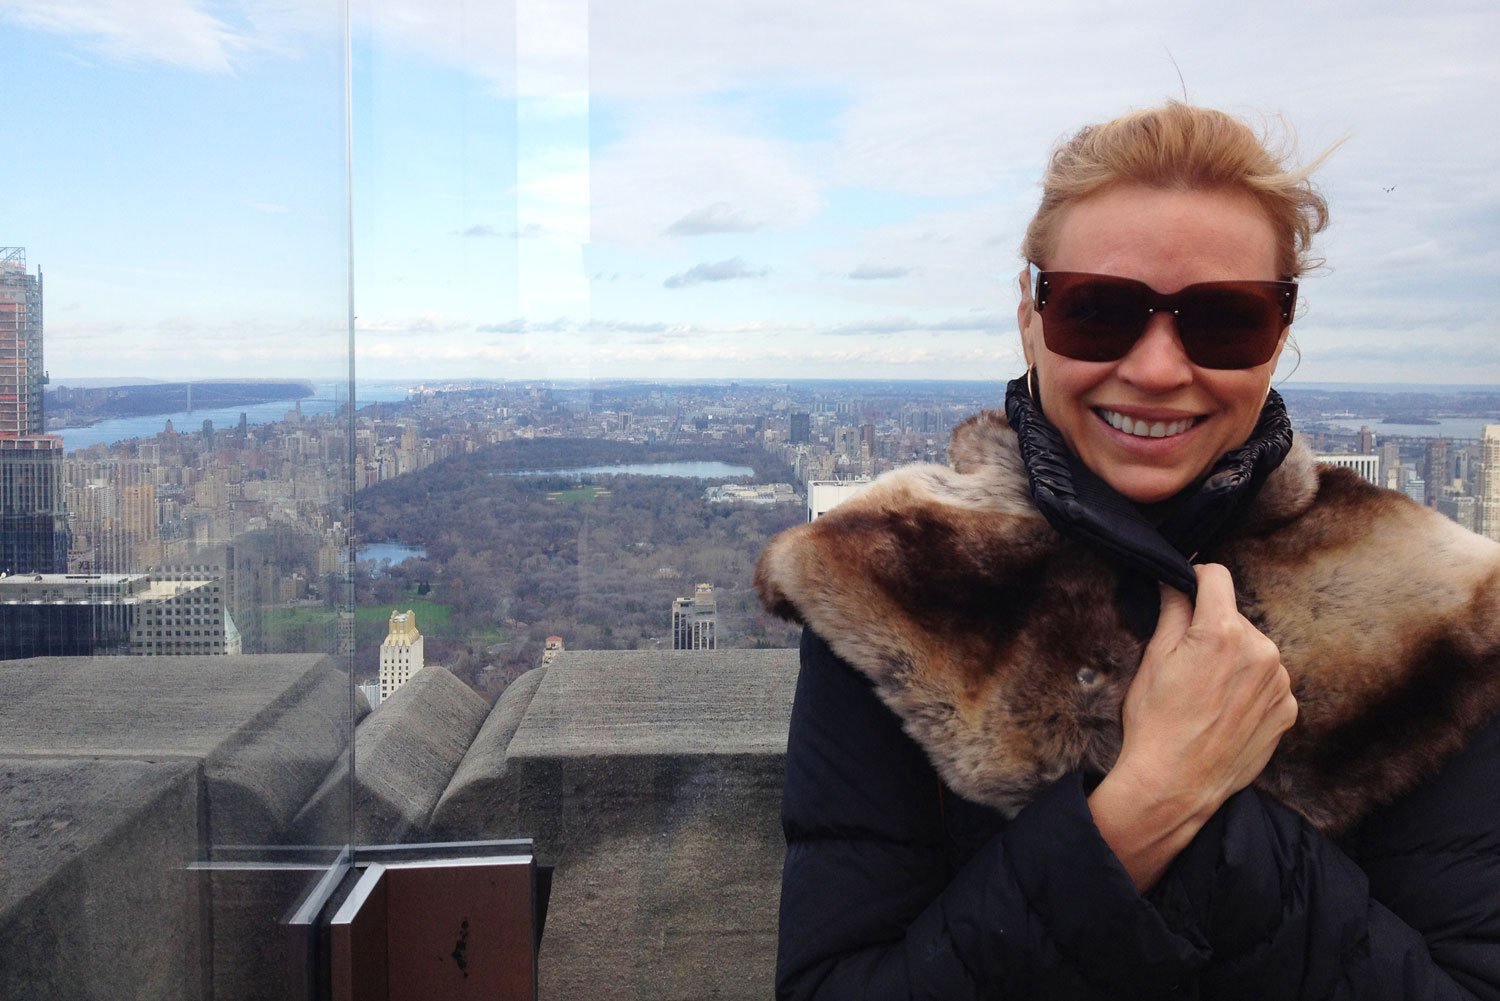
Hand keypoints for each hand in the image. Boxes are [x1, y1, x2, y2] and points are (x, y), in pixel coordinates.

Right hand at [1089, 563, 1297, 889]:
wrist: (1175, 784)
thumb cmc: (1156, 723)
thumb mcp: (1153, 659)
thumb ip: (1173, 612)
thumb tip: (1177, 582)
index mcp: (1223, 632)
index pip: (1217, 576)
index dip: (1195, 579)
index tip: (1184, 592)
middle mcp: (1262, 651)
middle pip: (1234, 617)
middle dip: (1213, 629)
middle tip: (1187, 663)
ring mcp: (1280, 683)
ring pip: (1254, 650)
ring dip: (1234, 659)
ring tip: (1207, 693)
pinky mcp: (1287, 710)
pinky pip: (1268, 682)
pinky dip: (1249, 689)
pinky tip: (1224, 712)